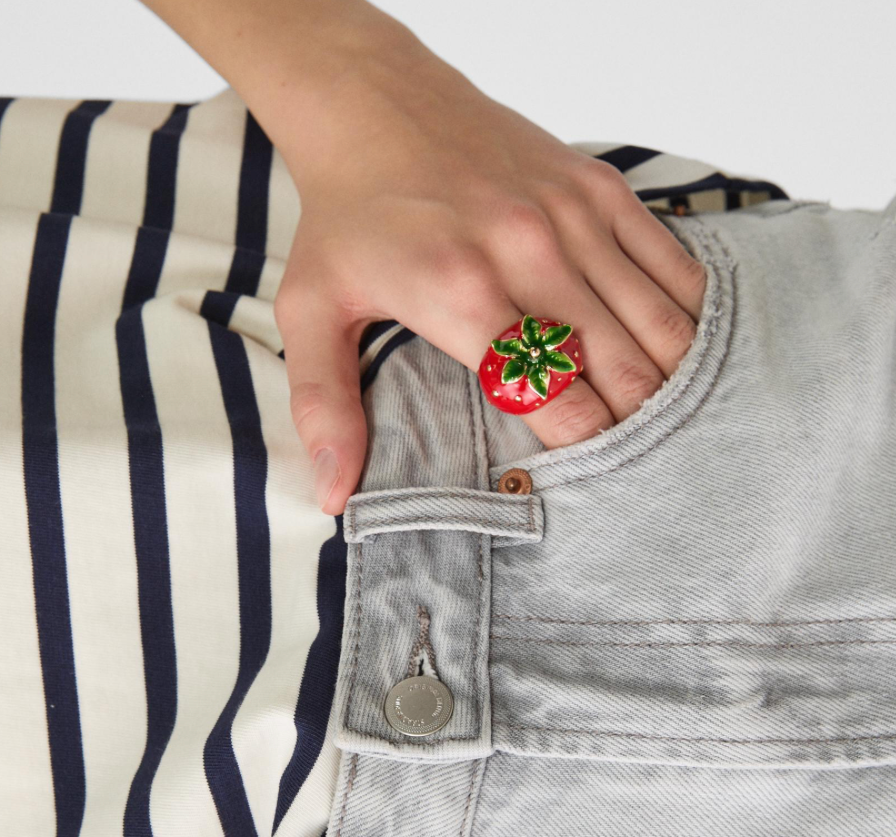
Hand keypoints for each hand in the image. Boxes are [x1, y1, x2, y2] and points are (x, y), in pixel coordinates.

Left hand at [273, 11, 706, 511]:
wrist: (376, 103)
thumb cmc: (348, 216)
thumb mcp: (310, 312)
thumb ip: (323, 408)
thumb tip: (332, 497)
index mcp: (461, 294)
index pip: (556, 400)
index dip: (583, 453)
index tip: (586, 482)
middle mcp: (529, 253)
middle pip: (623, 371)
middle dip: (635, 429)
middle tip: (635, 463)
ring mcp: (574, 216)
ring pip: (661, 324)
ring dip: (670, 382)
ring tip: (665, 421)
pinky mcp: (600, 187)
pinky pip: (675, 266)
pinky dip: (688, 319)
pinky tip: (677, 354)